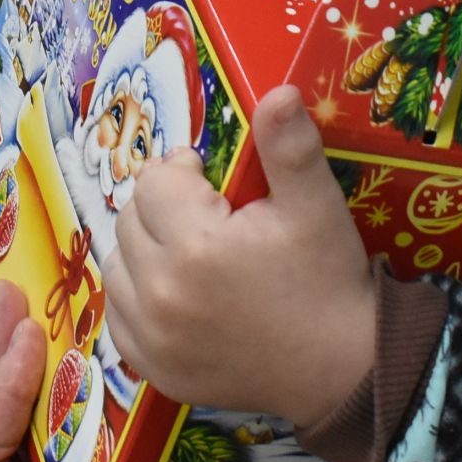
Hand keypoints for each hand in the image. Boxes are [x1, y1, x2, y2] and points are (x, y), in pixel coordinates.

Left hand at [105, 86, 374, 431]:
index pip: (154, 182)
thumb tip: (279, 91)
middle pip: (131, 220)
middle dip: (164, 208)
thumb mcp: (317, 205)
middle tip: (209, 216)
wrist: (343, 368)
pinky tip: (177, 293)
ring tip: (191, 252)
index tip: (215, 184)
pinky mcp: (153, 370)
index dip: (184, 173)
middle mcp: (160, 294)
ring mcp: (151, 339)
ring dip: (145, 249)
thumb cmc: (327, 279)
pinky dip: (138, 297)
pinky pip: (119, 316)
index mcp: (196, 247)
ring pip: (118, 265)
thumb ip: (289, 146)